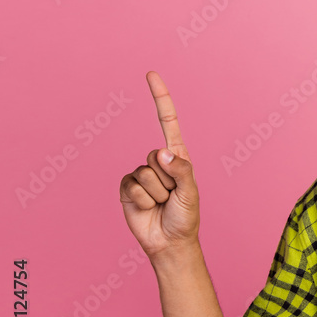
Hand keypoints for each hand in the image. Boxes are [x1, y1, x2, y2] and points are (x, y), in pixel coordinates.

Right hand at [119, 72, 200, 259]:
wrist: (169, 242)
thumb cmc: (185, 216)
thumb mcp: (191, 192)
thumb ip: (180, 170)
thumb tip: (160, 152)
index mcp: (177, 157)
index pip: (167, 121)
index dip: (160, 98)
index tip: (151, 74)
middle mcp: (158, 162)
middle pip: (154, 156)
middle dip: (167, 179)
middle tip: (173, 196)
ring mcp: (140, 174)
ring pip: (144, 174)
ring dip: (156, 193)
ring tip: (162, 204)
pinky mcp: (126, 188)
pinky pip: (131, 186)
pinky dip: (142, 200)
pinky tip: (148, 208)